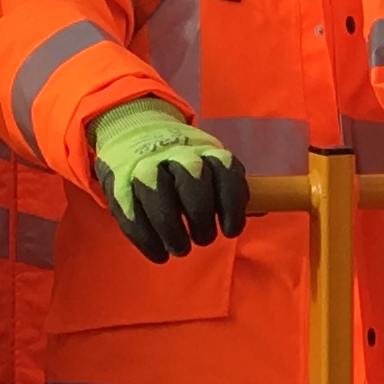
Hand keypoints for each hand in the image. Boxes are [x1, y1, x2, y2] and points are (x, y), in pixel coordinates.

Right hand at [90, 99, 246, 261]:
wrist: (133, 129)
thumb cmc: (181, 161)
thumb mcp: (209, 164)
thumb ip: (230, 188)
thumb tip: (264, 210)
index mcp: (206, 150)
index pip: (226, 172)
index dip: (232, 204)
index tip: (230, 231)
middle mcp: (178, 153)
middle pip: (193, 182)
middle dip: (201, 217)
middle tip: (203, 240)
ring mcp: (146, 165)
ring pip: (158, 195)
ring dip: (171, 229)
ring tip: (180, 249)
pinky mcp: (119, 181)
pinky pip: (131, 211)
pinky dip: (146, 239)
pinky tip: (159, 254)